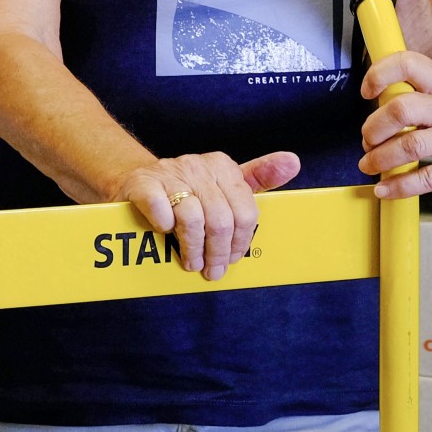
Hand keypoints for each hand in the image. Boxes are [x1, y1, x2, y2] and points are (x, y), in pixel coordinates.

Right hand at [110, 150, 301, 280]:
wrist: (138, 181)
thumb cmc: (189, 191)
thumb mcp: (225, 183)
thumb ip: (260, 177)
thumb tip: (293, 161)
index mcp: (223, 167)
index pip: (245, 212)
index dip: (240, 243)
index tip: (233, 259)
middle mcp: (198, 165)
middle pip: (220, 220)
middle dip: (217, 253)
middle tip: (212, 270)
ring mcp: (169, 173)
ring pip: (192, 220)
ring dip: (192, 249)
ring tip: (191, 263)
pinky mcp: (143, 183)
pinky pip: (160, 209)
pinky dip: (164, 226)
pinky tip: (164, 232)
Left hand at [357, 50, 431, 197]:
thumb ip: (430, 93)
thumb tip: (388, 100)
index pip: (409, 65)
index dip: (381, 74)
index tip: (367, 89)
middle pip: (401, 109)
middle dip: (373, 127)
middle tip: (367, 138)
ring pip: (410, 146)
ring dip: (381, 158)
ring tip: (370, 164)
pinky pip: (428, 179)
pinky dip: (400, 186)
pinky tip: (386, 189)